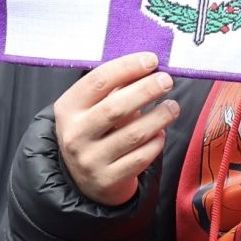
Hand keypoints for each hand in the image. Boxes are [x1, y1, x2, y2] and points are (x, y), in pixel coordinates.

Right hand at [52, 52, 177, 206]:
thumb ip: (115, 88)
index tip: (151, 60)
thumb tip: (148, 66)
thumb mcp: (90, 108)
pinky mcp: (109, 180)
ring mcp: (91, 160)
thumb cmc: (93, 132)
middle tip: (167, 80)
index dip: (127, 67)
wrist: (83, 180)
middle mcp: (75, 134)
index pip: (98, 81)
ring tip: (173, 106)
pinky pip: (141, 157)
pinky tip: (161, 133)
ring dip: (159, 117)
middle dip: (146, 90)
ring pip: (133, 134)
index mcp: (67, 109)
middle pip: (115, 107)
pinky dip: (156, 142)